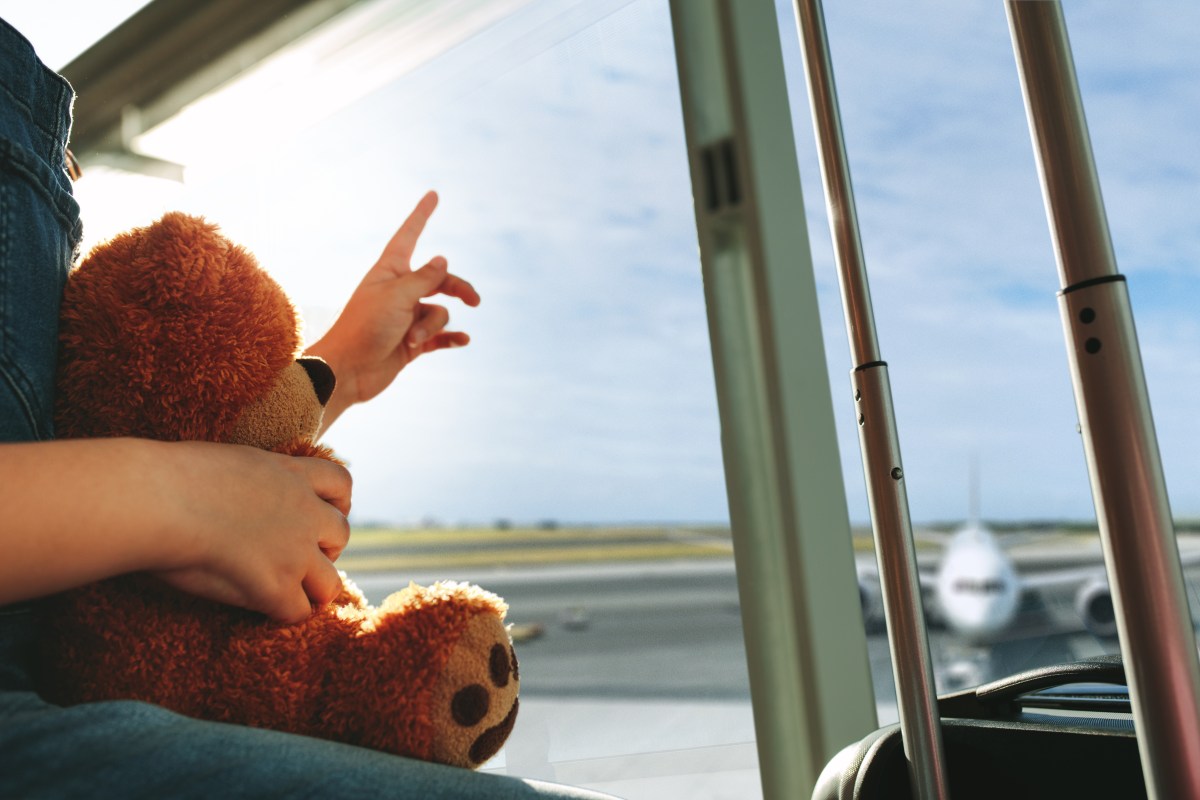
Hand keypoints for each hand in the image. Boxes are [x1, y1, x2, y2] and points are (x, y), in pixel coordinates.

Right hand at [149, 441, 351, 623]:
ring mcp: (294, 550)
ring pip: (331, 582)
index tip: (316, 514)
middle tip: (295, 559)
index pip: (341, 484)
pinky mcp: (276, 586)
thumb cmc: (167, 477)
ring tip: (285, 593)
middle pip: (342, 535)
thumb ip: (249, 479)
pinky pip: (298, 612)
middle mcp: (303, 510)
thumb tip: (243, 494)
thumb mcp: (225, 462)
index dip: (335, 503)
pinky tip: (260, 611)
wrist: (152, 498)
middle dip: (323, 549)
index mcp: (289, 473)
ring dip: (312, 590)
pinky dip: (283, 615)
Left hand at [307, 191, 479, 430]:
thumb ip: (425, 277)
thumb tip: (442, 259)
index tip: (433, 194)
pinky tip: (464, 341)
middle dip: (458, 289)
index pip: (409, 236)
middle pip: (440, 279)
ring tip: (413, 339)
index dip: (421, 215)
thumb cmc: (365, 327)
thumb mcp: (398, 296)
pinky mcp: (411, 342)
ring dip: (432, 326)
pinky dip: (451, 338)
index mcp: (390, 271)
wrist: (348, 371)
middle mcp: (399, 291)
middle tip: (475, 300)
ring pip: (439, 312)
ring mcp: (406, 317)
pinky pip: (440, 336)